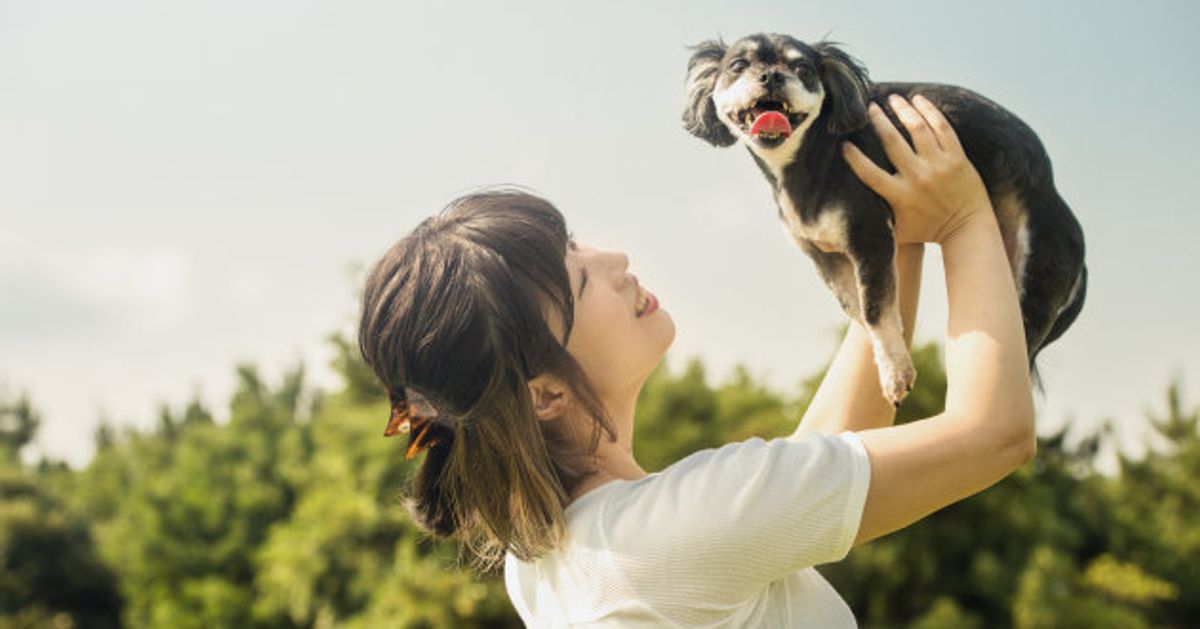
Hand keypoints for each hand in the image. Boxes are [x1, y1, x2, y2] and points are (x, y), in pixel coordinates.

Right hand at [842, 95, 990, 244]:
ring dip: (903, 110)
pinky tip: (918, 100)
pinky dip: (930, 111)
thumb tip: (825, 244)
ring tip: (892, 98)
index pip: (869, 172)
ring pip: (918, 129)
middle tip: (868, 107)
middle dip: (878, 121)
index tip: (844, 143)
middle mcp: (918, 177)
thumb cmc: (927, 231)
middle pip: (893, 141)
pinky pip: (942, 128)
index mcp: (900, 196)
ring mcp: (939, 164)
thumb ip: (866, 231)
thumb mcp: (895, 233)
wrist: (967, 228)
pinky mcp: (957, 157)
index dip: (855, 157)